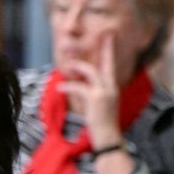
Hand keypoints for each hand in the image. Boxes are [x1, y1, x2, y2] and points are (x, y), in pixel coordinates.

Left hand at [58, 33, 123, 149]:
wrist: (108, 137)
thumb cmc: (103, 123)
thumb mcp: (102, 104)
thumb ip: (95, 91)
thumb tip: (81, 82)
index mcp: (112, 87)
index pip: (111, 65)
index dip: (109, 49)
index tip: (109, 35)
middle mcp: (111, 87)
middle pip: (103, 63)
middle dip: (99, 50)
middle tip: (94, 38)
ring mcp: (104, 92)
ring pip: (90, 71)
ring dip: (77, 67)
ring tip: (66, 67)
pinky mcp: (95, 98)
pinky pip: (78, 86)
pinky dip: (67, 86)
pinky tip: (60, 87)